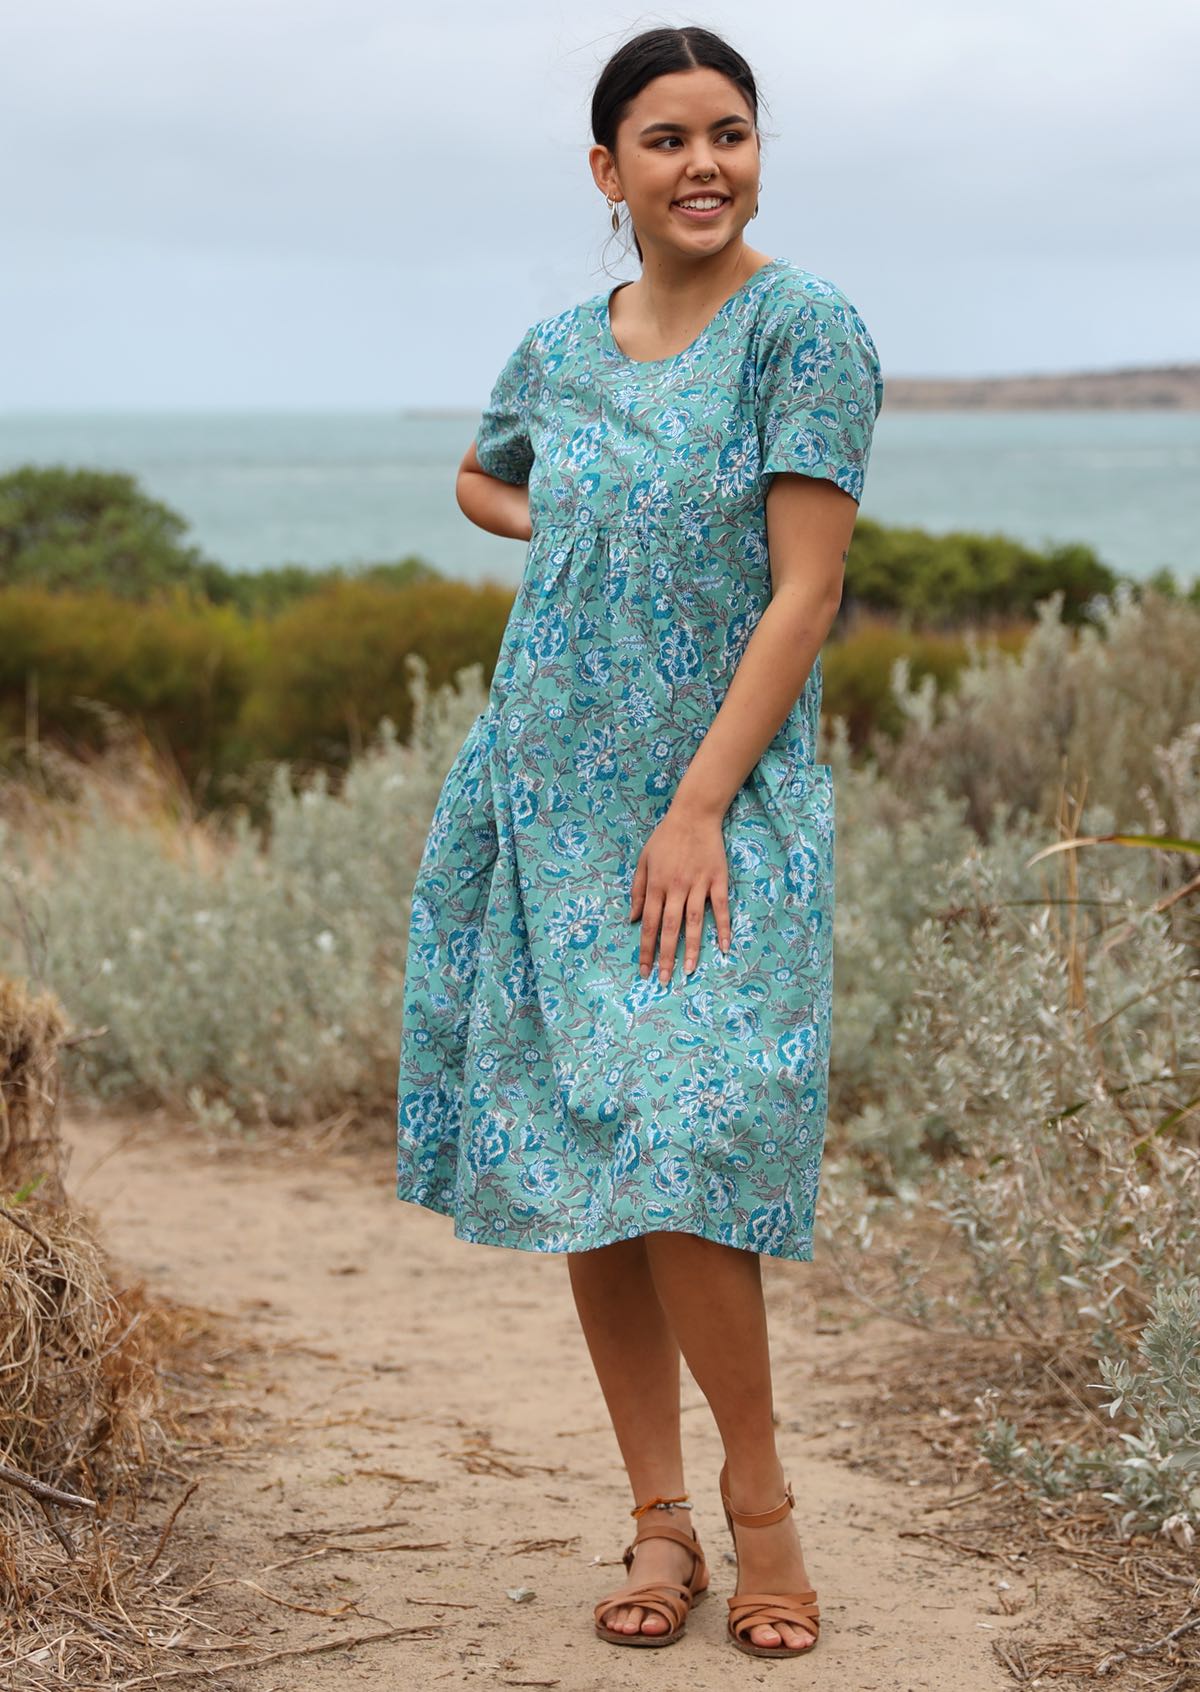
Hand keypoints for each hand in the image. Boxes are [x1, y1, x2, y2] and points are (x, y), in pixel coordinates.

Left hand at [629, 804, 731, 984]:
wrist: (694, 815)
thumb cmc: (665, 838)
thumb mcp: (644, 860)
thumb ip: (638, 890)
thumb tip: (634, 919)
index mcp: (657, 885)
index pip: (650, 924)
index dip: (646, 949)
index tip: (644, 971)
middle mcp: (676, 888)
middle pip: (670, 928)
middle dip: (666, 956)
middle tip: (664, 981)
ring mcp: (698, 884)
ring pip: (694, 922)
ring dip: (691, 948)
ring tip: (688, 971)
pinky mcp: (717, 880)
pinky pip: (721, 908)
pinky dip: (724, 927)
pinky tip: (724, 947)